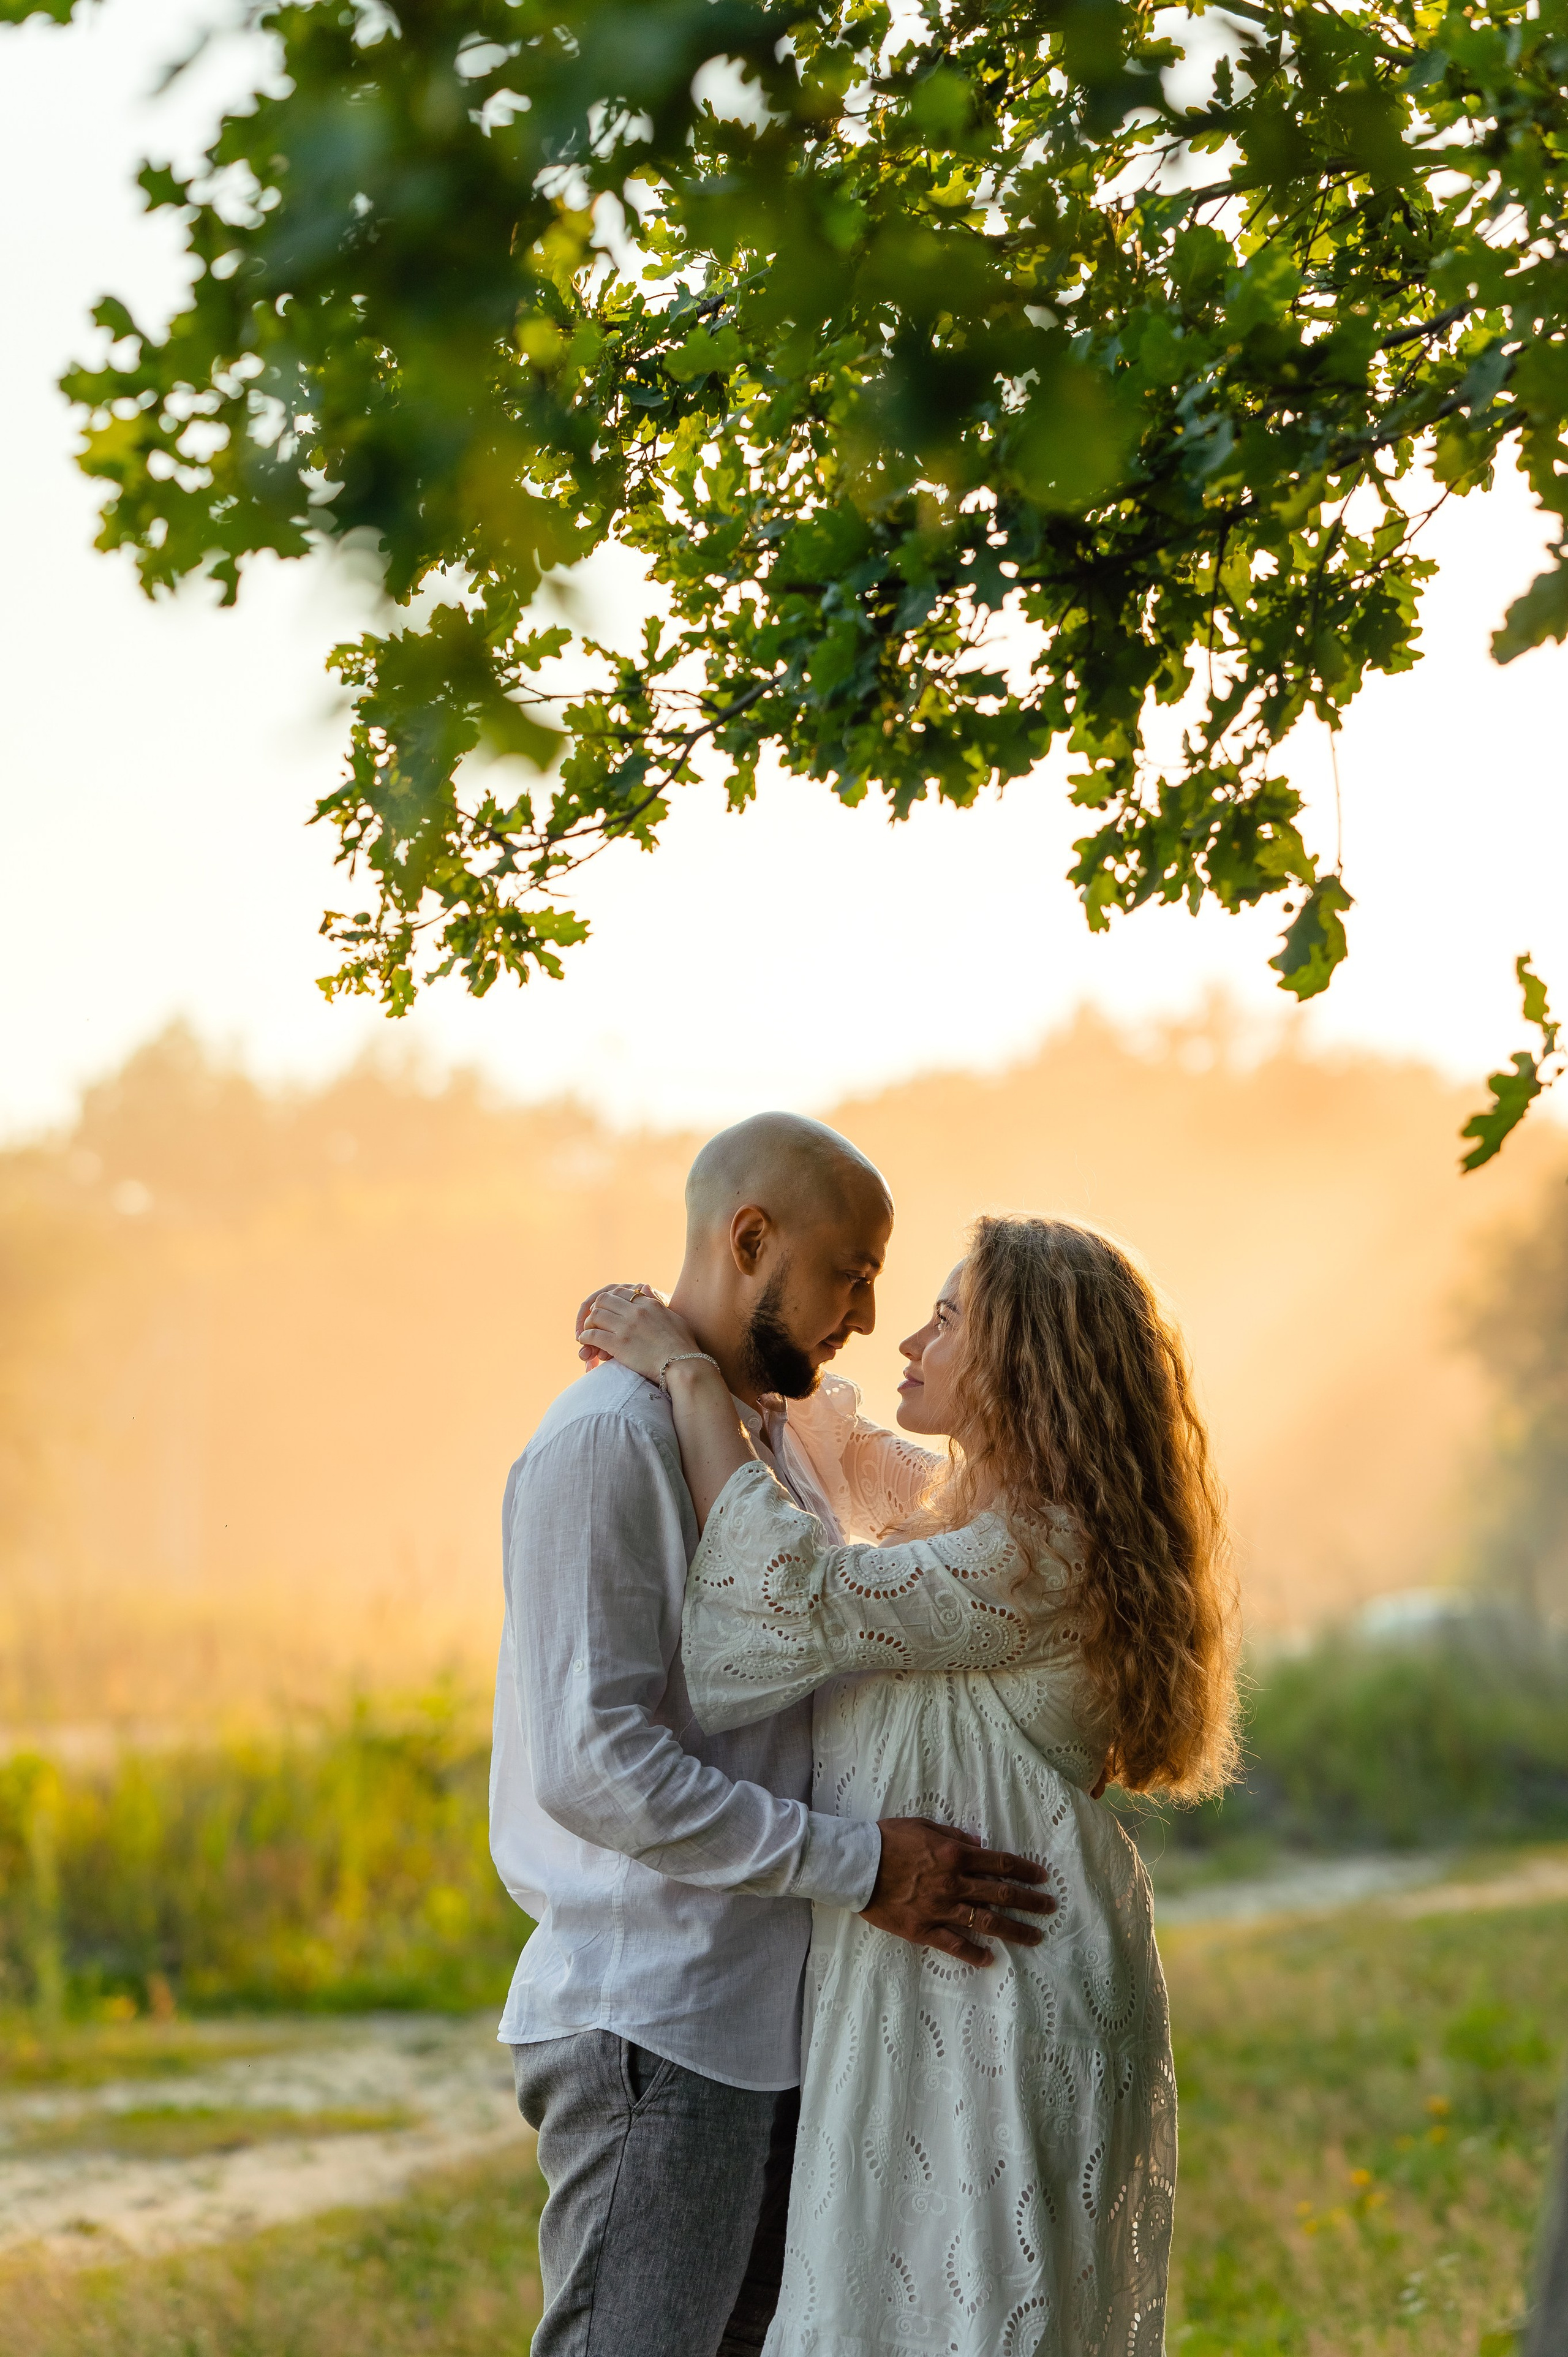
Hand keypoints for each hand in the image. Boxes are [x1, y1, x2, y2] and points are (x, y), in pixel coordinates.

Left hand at [579, 1287, 701, 1385]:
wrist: (682, 1365)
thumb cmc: (683, 1345)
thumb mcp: (674, 1317)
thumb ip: (657, 1301)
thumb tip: (645, 1287)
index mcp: (649, 1304)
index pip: (621, 1292)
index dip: (610, 1301)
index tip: (608, 1311)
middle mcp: (636, 1312)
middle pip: (604, 1300)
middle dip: (596, 1310)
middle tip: (594, 1322)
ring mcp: (626, 1327)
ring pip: (596, 1315)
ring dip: (589, 1323)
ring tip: (588, 1332)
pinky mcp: (619, 1344)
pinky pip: (593, 1335)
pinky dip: (586, 1338)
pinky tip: (586, 1342)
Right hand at [863, 1817, 1056, 1967]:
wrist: (856, 1866)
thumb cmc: (887, 1839)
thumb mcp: (922, 1825)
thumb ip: (953, 1834)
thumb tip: (979, 1844)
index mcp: (954, 1854)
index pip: (999, 1863)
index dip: (1025, 1870)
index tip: (1043, 1877)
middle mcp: (954, 1883)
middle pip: (1001, 1894)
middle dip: (1030, 1901)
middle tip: (1050, 1908)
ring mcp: (940, 1909)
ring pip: (986, 1923)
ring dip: (1014, 1930)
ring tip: (1034, 1937)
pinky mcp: (923, 1930)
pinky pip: (954, 1944)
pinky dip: (973, 1953)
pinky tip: (990, 1959)